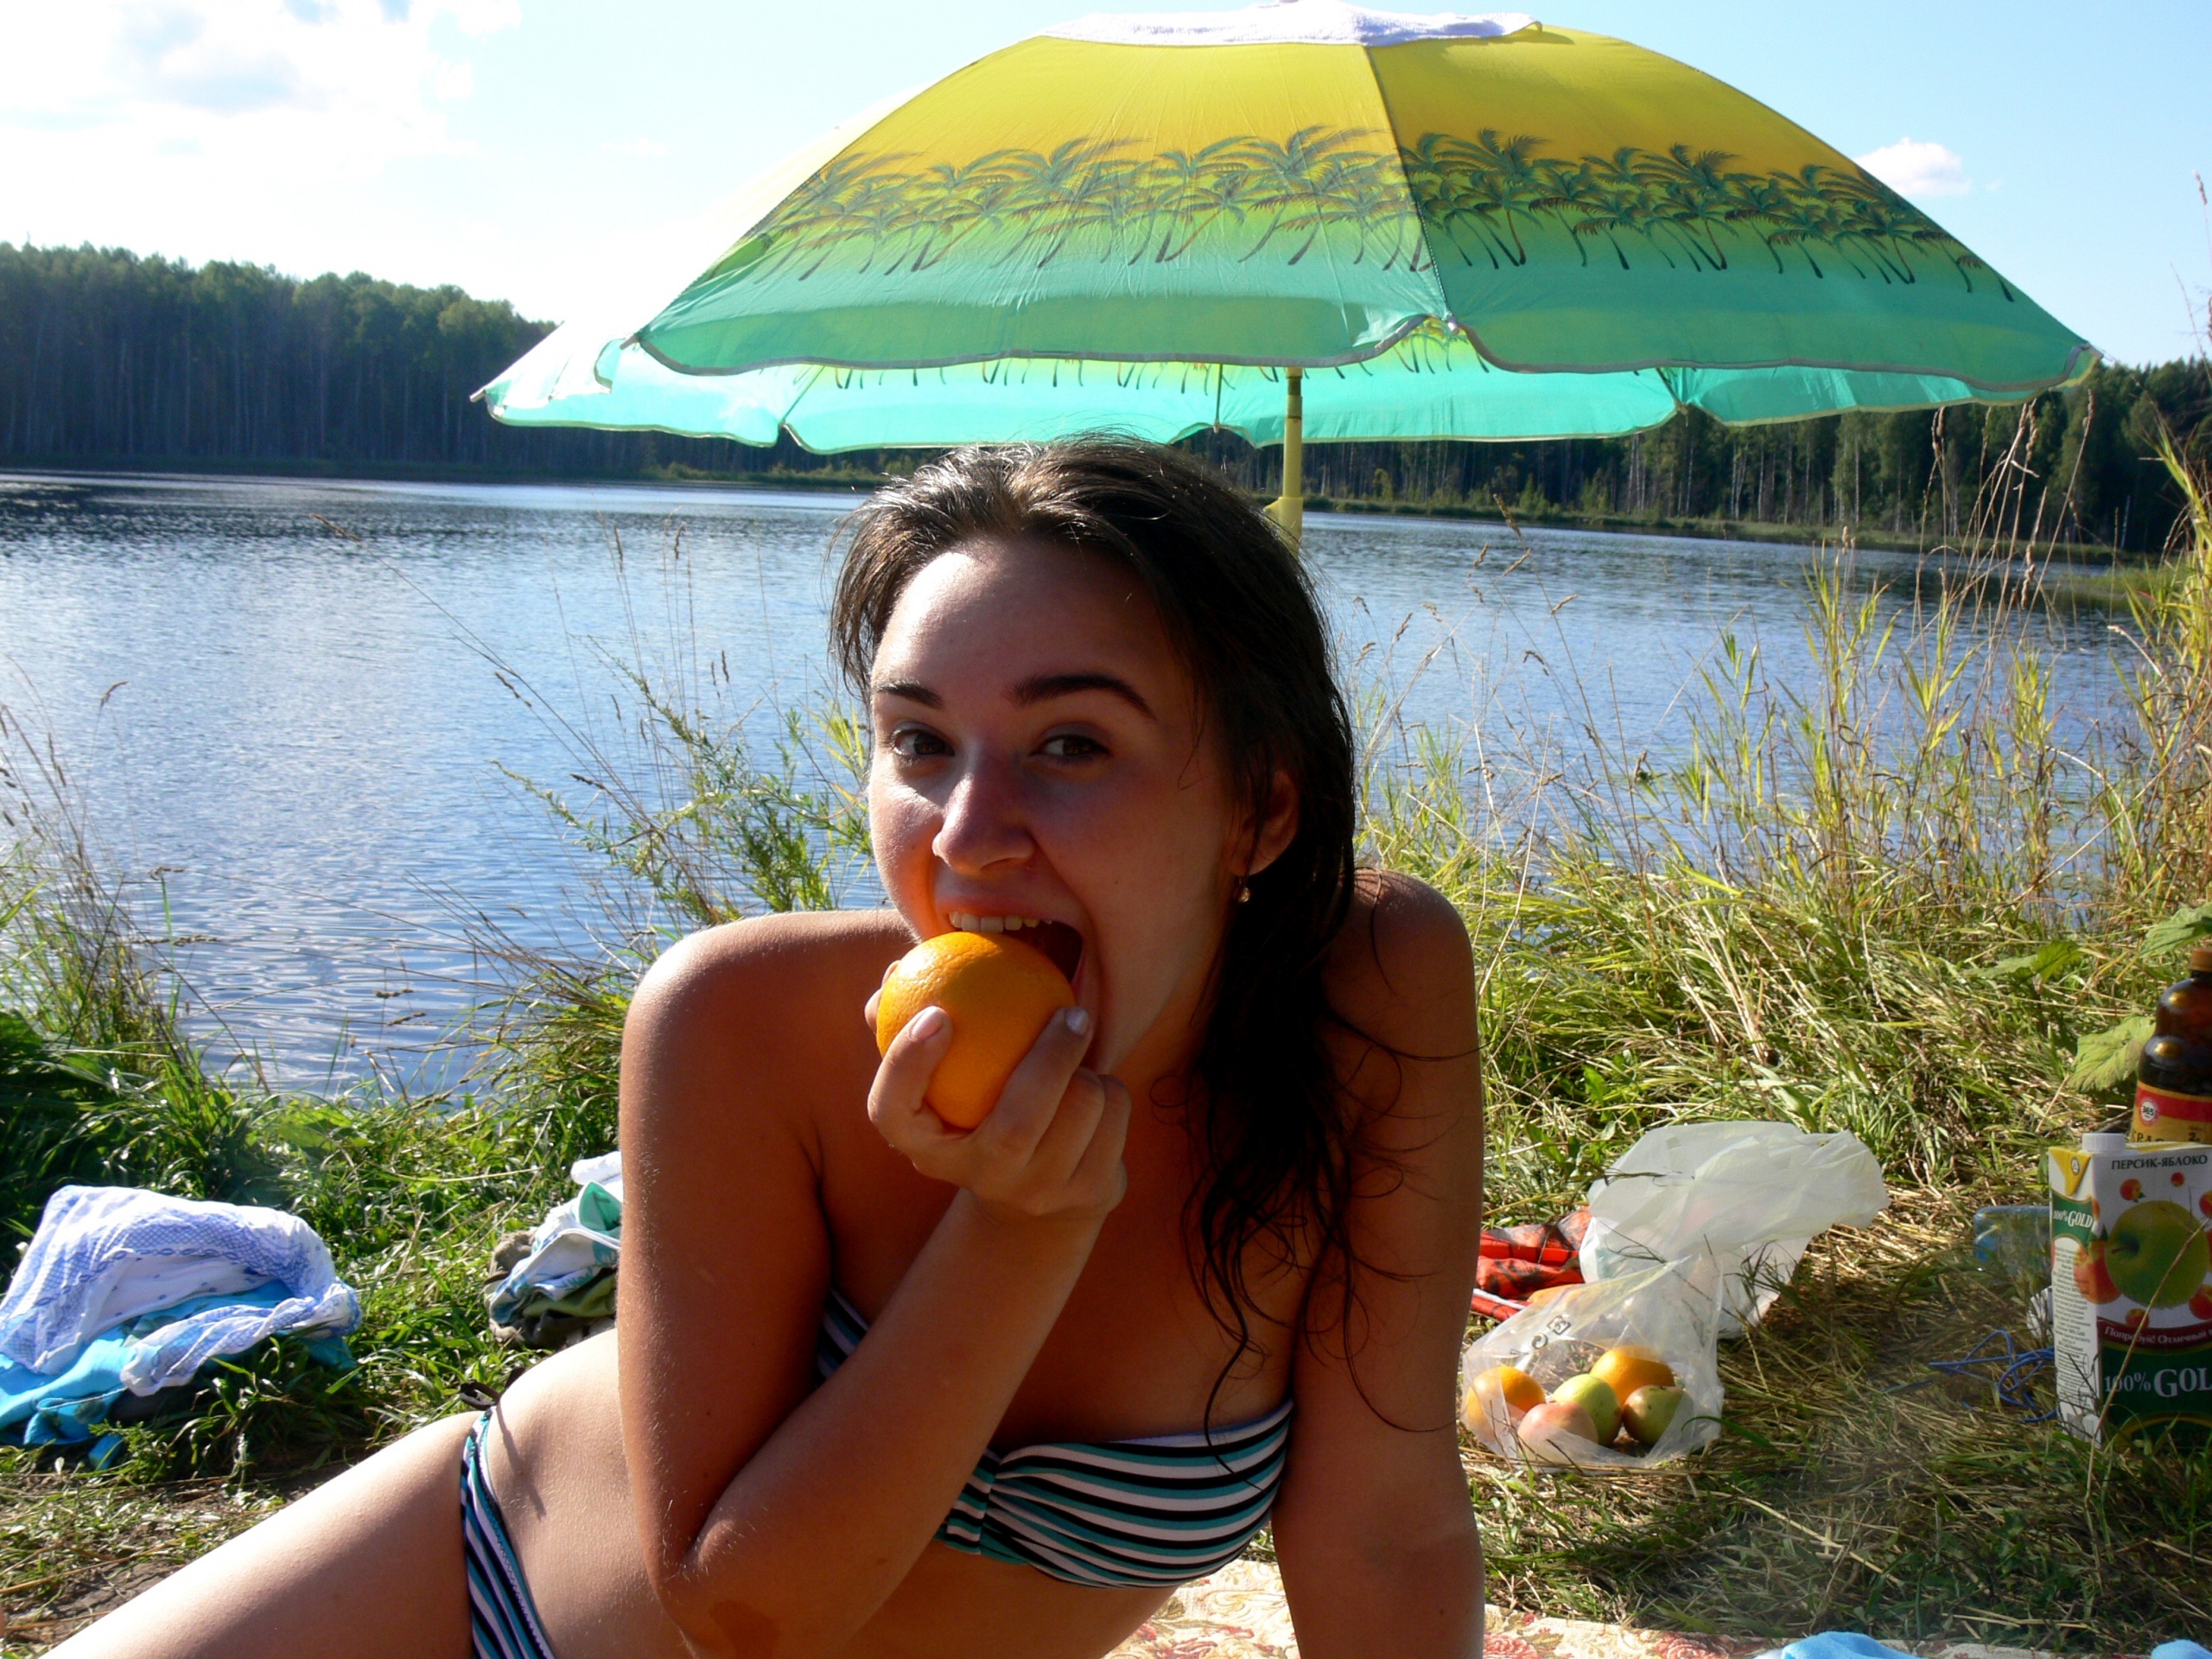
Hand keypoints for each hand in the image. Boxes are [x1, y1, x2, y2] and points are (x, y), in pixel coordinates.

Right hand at [865, 997, 1129, 1226]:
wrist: (1038, 1186)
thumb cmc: (979, 1101)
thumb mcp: (943, 1074)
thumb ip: (912, 1024)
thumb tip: (893, 972)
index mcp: (926, 1147)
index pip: (892, 1111)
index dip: (907, 1065)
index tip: (938, 1013)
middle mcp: (980, 1179)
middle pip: (1019, 1123)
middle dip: (1052, 1056)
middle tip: (1068, 1012)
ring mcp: (1038, 1194)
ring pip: (1082, 1108)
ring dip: (1087, 1071)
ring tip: (1078, 1061)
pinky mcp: (1090, 1194)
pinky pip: (1115, 1117)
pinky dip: (1112, 1091)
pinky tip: (1100, 1091)